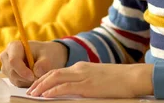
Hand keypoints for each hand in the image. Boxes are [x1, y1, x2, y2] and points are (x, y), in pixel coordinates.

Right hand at [0, 41, 67, 87]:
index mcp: (14, 46)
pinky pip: (17, 83)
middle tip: (39, 76)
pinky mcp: (10, 76)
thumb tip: (36, 72)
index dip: (22, 70)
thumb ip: (43, 63)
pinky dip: (27, 82)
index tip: (33, 76)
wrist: (44, 56)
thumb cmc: (44, 53)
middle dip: (26, 77)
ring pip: (15, 79)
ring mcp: (7, 67)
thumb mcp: (47, 55)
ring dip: (27, 80)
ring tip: (37, 73)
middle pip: (12, 72)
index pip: (13, 60)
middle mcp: (6, 56)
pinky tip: (33, 76)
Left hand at [28, 62, 153, 98]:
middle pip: (52, 73)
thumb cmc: (120, 80)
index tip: (36, 86)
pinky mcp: (87, 85)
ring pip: (55, 79)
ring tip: (33, 94)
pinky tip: (46, 96)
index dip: (45, 79)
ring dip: (41, 87)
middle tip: (30, 91)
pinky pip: (65, 87)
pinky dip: (53, 91)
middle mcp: (79, 69)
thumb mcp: (99, 78)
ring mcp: (83, 76)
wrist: (133, 77)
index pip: (58, 71)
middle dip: (39, 82)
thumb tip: (76, 91)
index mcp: (81, 67)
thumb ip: (86, 82)